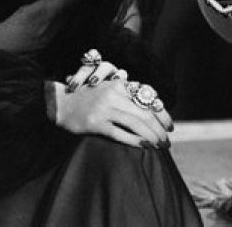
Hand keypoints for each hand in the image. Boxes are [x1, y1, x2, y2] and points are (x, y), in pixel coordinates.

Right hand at [53, 78, 173, 147]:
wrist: (60, 102)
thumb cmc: (88, 98)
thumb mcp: (109, 90)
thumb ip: (127, 95)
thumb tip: (153, 106)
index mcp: (120, 85)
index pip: (148, 99)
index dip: (162, 114)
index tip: (170, 126)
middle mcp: (114, 94)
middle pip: (145, 113)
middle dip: (159, 129)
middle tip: (167, 141)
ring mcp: (105, 108)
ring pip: (136, 123)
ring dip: (151, 136)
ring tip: (158, 146)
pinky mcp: (96, 122)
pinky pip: (119, 133)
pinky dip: (134, 140)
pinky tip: (143, 146)